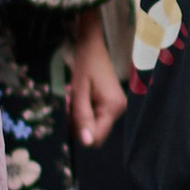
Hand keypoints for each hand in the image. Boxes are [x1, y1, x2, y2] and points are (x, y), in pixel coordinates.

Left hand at [68, 13, 126, 148]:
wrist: (93, 46)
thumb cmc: (85, 64)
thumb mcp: (79, 91)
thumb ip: (82, 117)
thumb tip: (86, 143)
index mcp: (112, 107)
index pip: (96, 138)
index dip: (80, 133)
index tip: (70, 113)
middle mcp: (119, 110)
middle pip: (94, 133)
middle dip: (78, 123)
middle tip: (71, 101)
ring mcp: (117, 107)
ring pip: (93, 125)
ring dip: (79, 115)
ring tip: (75, 96)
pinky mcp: (113, 104)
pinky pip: (95, 117)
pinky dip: (84, 110)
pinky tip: (81, 96)